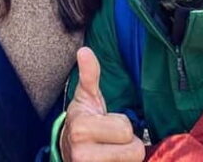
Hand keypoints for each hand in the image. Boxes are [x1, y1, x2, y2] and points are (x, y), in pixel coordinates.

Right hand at [60, 47, 143, 161]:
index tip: (107, 125)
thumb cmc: (83, 121)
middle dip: (127, 144)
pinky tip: (112, 161)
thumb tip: (84, 51)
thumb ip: (89, 75)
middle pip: (134, 150)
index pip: (126, 129)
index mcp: (81, 128)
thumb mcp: (86, 97)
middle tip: (112, 141)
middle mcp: (82, 154)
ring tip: (112, 152)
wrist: (68, 150)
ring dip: (126, 158)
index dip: (122, 126)